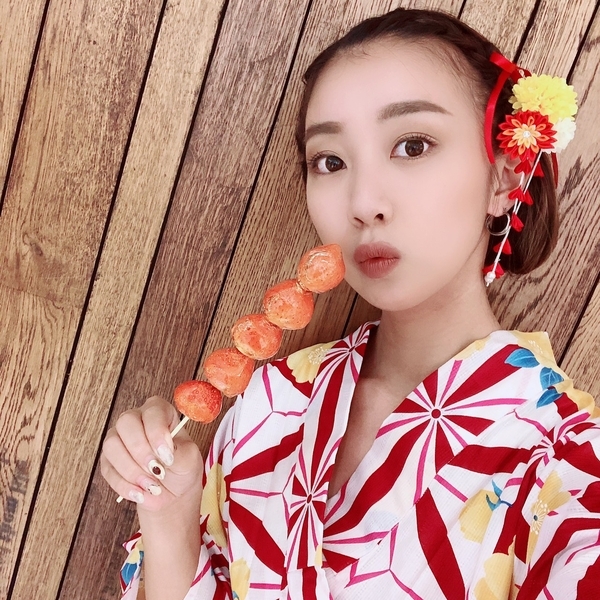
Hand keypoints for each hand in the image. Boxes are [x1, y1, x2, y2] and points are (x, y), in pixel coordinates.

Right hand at [101, 396, 203, 511]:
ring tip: (151, 486)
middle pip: (126, 422)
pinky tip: (140, 493)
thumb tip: (163, 453)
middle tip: (157, 471)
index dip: (157, 433)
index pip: (153, 411)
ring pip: (112, 445)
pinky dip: (124, 484)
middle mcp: (136, 419)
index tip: (167, 456)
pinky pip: (107, 469)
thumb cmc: (182, 467)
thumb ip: (178, 453)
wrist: (172, 492)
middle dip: (141, 450)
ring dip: (131, 469)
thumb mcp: (189, 459)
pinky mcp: (108, 460)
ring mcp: (119, 438)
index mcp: (160, 412)